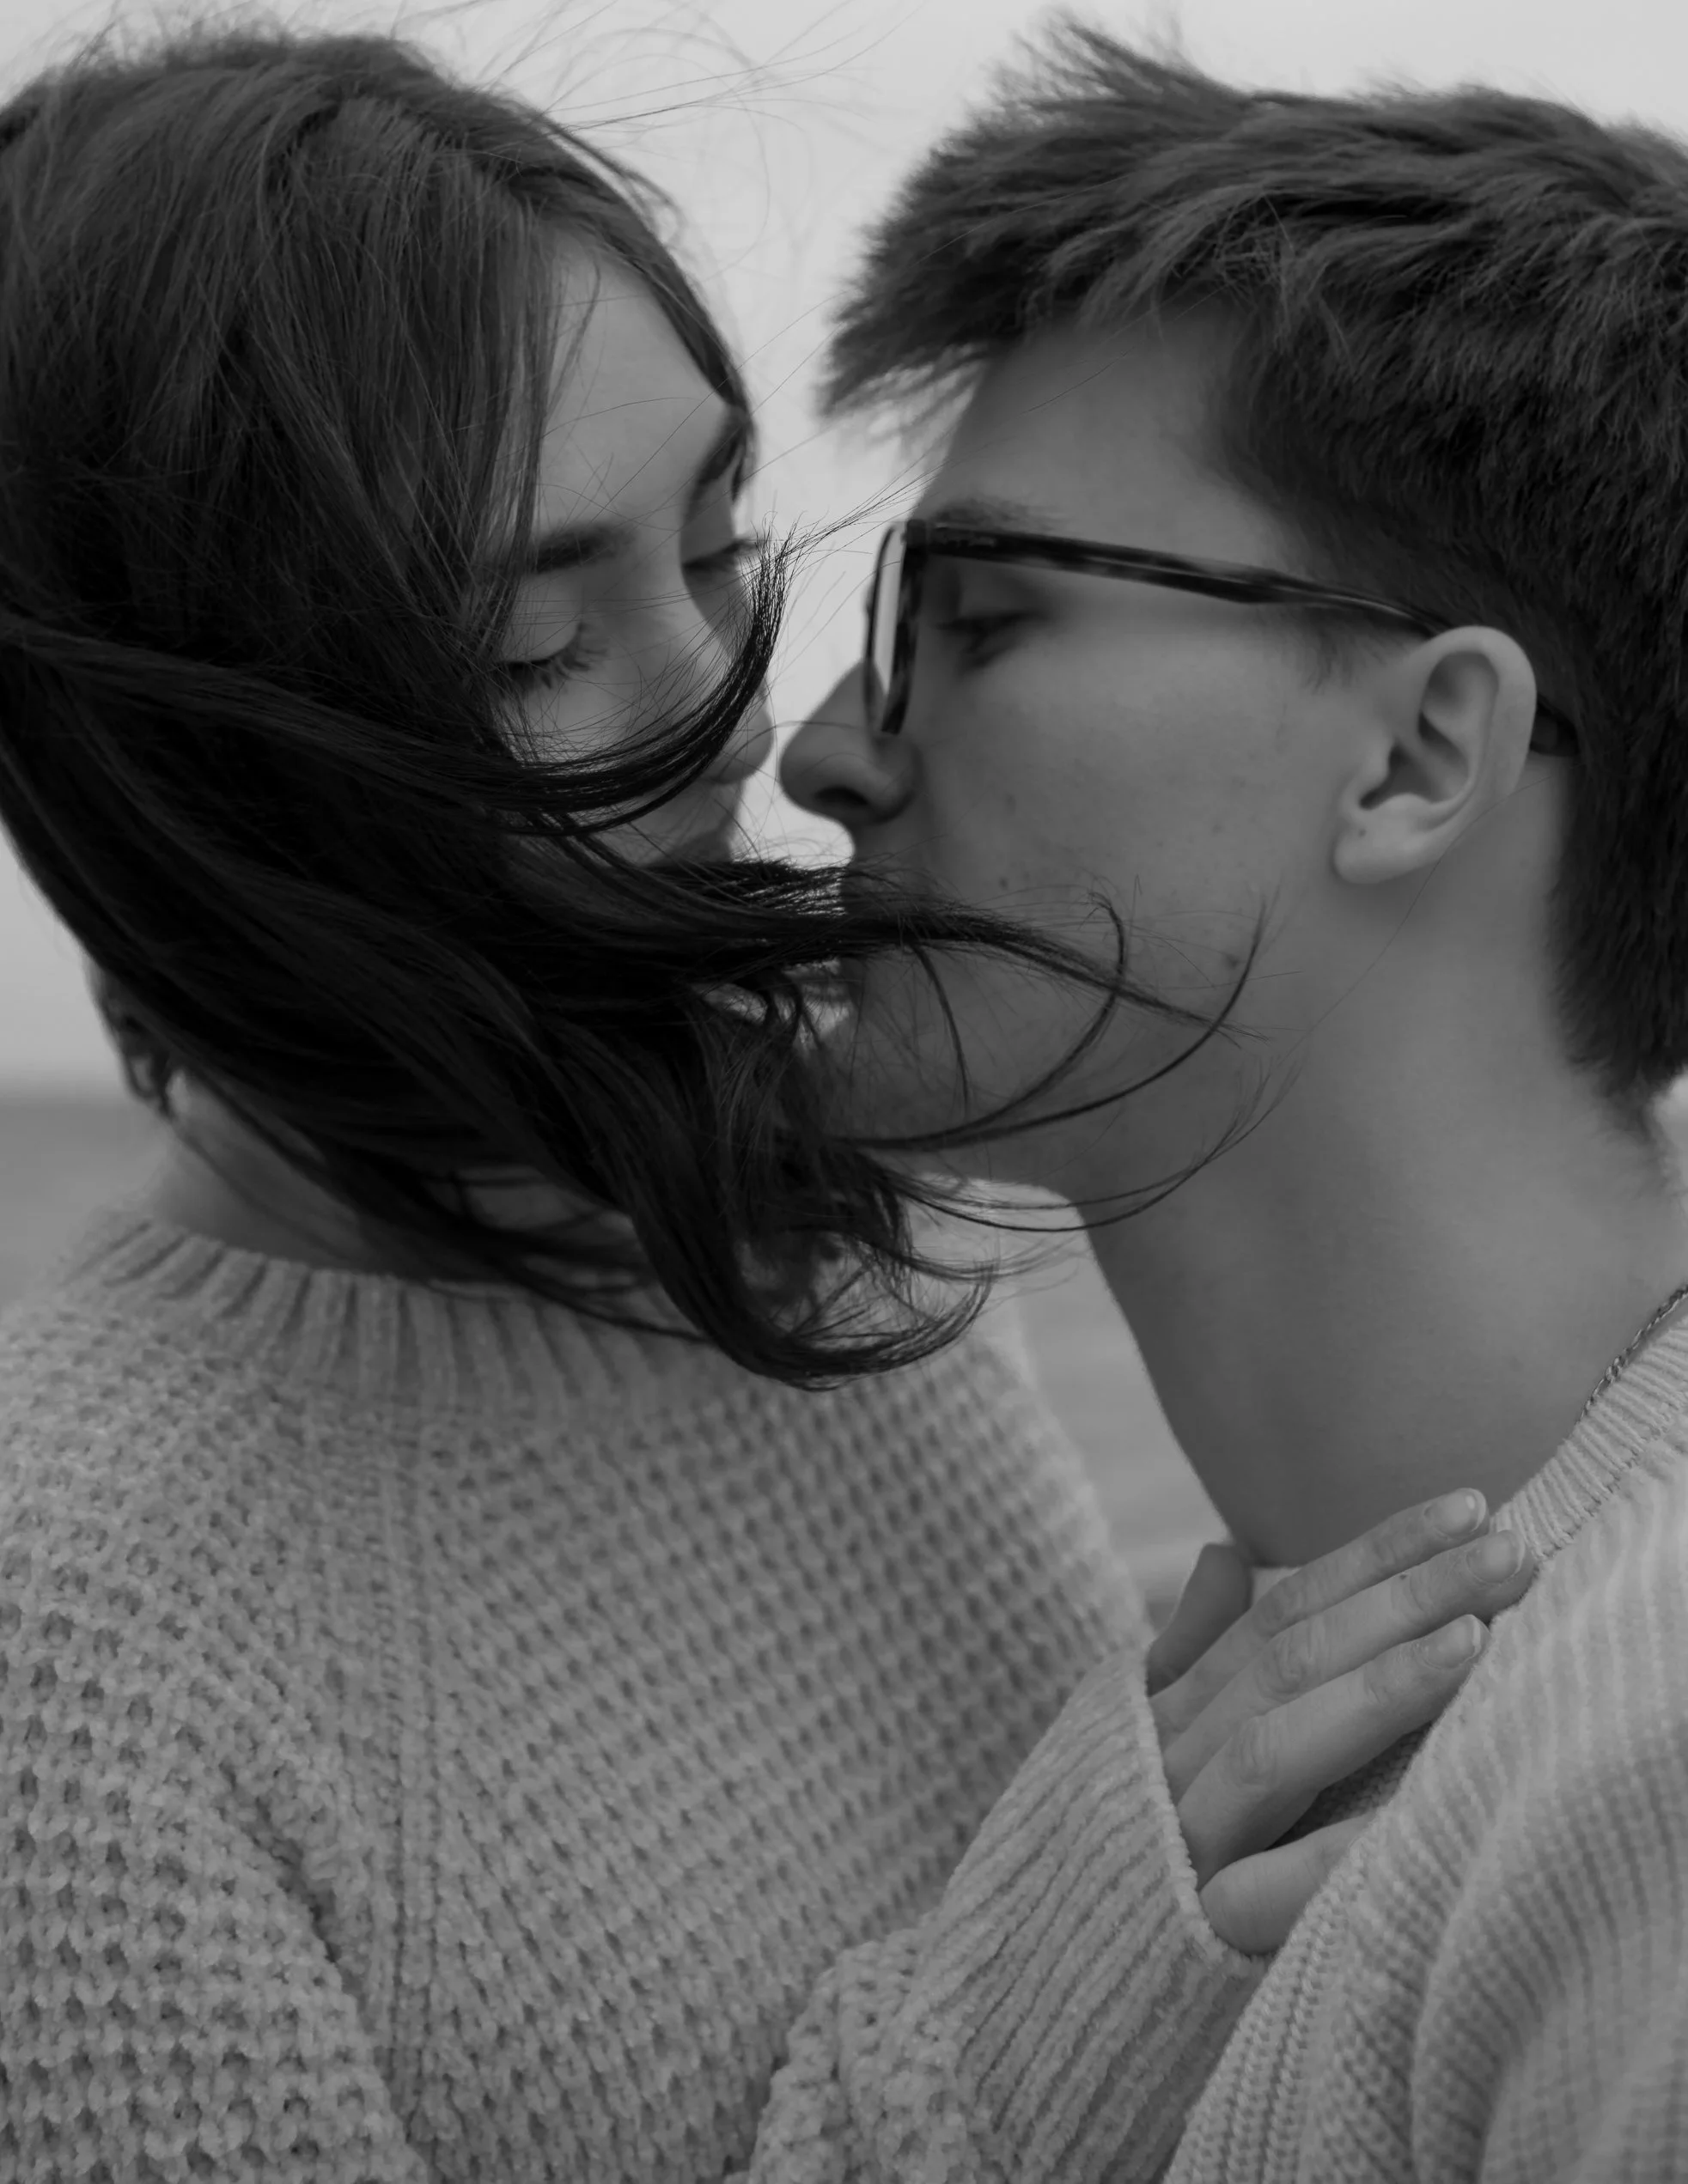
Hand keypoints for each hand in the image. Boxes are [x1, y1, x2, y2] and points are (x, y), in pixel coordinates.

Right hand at [1143, 1490, 1534, 1954]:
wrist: (1027, 1986)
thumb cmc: (1110, 1852)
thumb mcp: (1128, 1736)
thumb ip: (1183, 1648)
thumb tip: (1227, 1551)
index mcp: (1173, 1708)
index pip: (1285, 1608)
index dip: (1376, 1554)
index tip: (1470, 1508)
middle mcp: (1174, 1758)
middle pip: (1295, 1659)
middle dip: (1406, 1599)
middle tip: (1511, 1552)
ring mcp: (1179, 1840)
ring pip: (1277, 1746)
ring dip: (1377, 1690)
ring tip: (1473, 1641)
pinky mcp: (1192, 1933)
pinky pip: (1268, 1888)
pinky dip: (1338, 1850)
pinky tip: (1414, 1810)